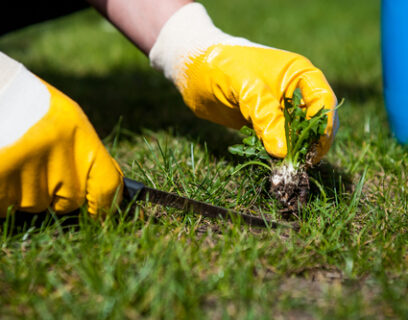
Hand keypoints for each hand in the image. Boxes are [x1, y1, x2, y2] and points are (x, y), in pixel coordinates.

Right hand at [0, 54, 122, 215]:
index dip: (106, 205)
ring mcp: (26, 168)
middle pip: (69, 201)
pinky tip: (5, 165)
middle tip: (39, 167)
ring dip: (25, 191)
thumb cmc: (29, 104)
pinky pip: (7, 204)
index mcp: (79, 135)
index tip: (101, 214)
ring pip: (34, 204)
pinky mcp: (0, 175)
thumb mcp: (66, 119)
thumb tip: (103, 196)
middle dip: (56, 194)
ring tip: (17, 158)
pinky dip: (5, 192)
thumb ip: (85, 156)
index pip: (107, 185)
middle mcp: (57, 153)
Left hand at [150, 3, 337, 159]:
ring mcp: (280, 108)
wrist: (193, 70)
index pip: (323, 102)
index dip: (323, 127)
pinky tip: (271, 161)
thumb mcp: (244, 86)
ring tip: (284, 166)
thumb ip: (264, 115)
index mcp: (299, 73)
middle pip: (315, 122)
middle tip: (298, 164)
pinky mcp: (265, 122)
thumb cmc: (219, 67)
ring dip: (294, 151)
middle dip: (310, 143)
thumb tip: (282, 151)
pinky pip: (278, 140)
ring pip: (297, 134)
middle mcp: (295, 91)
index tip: (314, 151)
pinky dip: (277, 152)